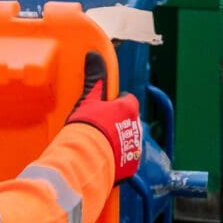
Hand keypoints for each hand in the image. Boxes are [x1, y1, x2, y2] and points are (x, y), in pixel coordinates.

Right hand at [65, 51, 143, 180]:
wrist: (86, 159)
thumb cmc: (88, 127)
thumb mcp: (88, 98)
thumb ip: (94, 77)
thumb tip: (94, 55)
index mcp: (128, 108)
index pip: (127, 100)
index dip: (115, 103)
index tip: (103, 107)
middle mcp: (136, 127)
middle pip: (129, 121)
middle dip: (117, 123)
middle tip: (98, 127)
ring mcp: (134, 148)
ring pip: (128, 141)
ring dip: (117, 141)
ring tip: (98, 145)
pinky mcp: (131, 167)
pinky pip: (125, 160)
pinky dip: (116, 160)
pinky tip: (102, 159)